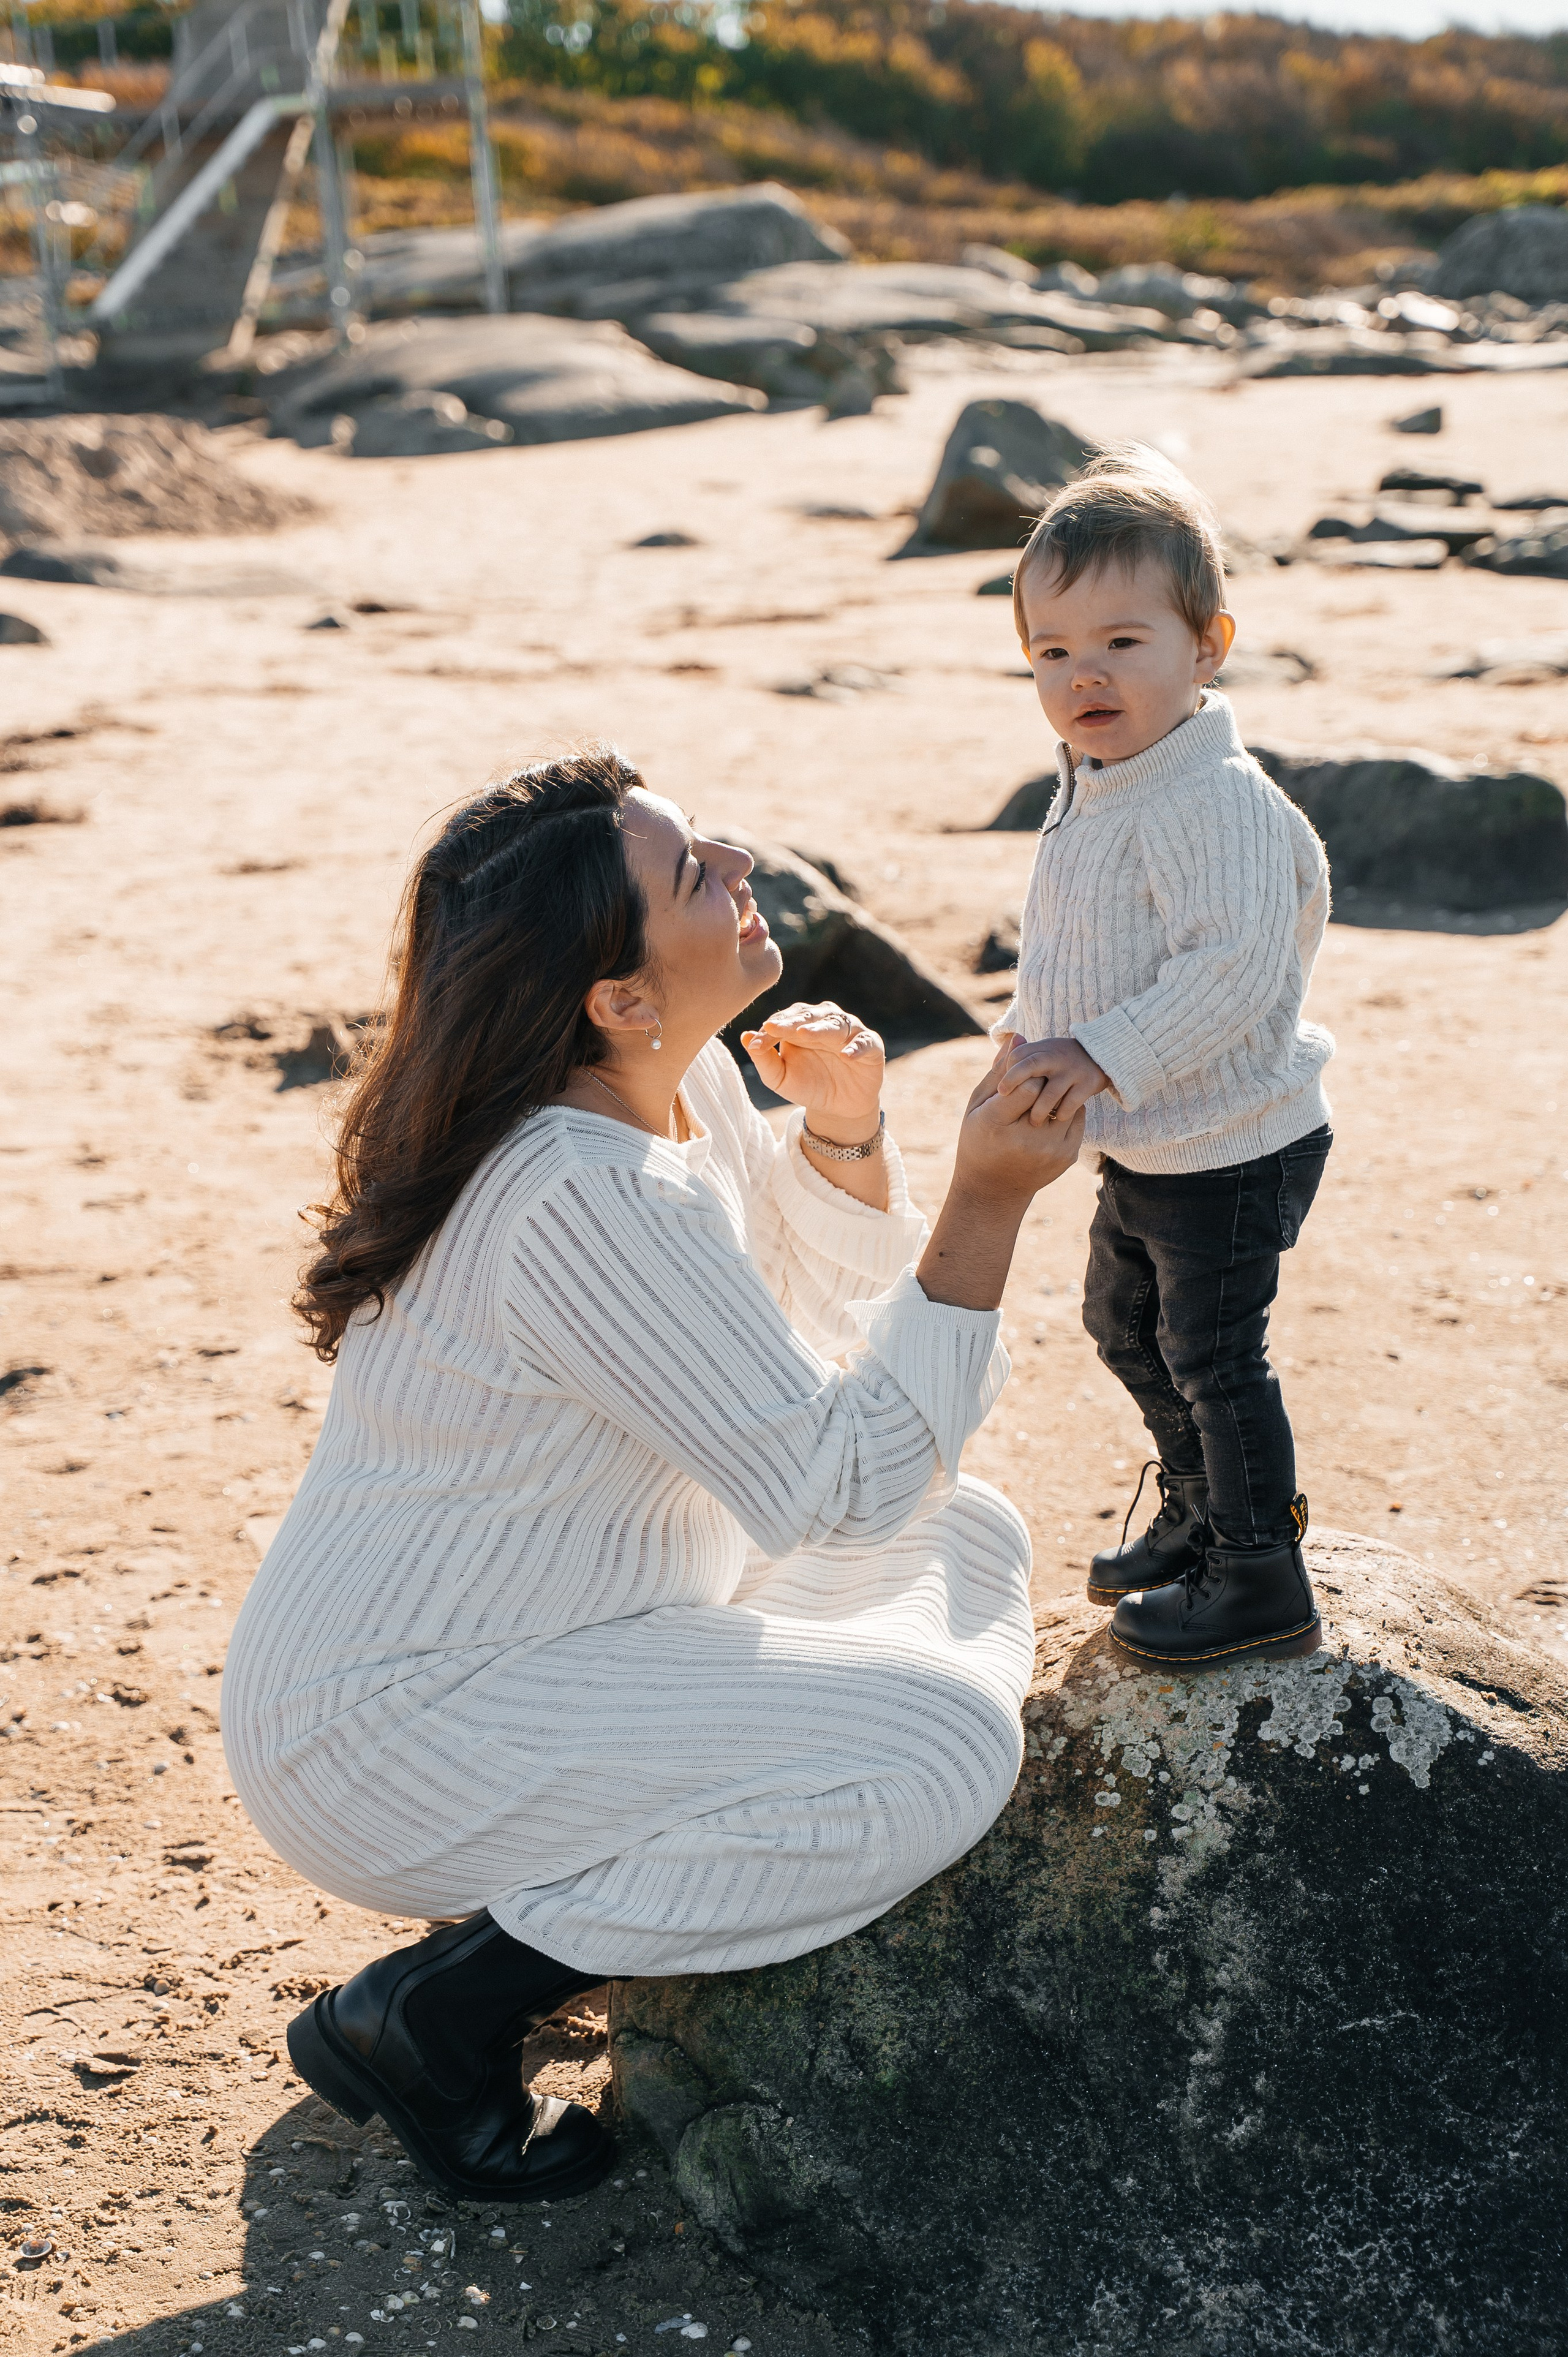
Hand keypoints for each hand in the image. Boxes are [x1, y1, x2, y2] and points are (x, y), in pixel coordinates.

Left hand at [741, 1002, 884, 1140]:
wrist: (838, 1108)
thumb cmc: (808, 1085)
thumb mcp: (781, 1078)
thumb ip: (764, 1059)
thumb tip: (744, 1036)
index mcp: (802, 1025)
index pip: (784, 1021)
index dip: (770, 1030)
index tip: (756, 1044)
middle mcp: (826, 1022)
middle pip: (808, 1016)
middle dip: (791, 1022)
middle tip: (775, 1027)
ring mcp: (850, 1032)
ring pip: (836, 1024)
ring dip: (820, 1029)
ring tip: (804, 1034)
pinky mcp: (872, 1047)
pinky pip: (866, 1043)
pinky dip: (857, 1048)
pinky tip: (846, 1056)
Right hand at [952, 1045, 1085, 1201]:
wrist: (993, 1190)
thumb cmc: (979, 1141)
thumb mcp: (977, 1106)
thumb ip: (999, 1072)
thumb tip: (1018, 1036)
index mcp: (997, 1123)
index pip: (1027, 1082)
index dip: (1024, 1076)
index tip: (1016, 1082)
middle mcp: (1028, 1140)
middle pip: (1048, 1091)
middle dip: (1041, 1085)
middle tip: (1031, 1089)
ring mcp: (1051, 1151)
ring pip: (1066, 1102)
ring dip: (1055, 1097)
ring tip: (1039, 1105)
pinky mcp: (1067, 1156)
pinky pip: (1076, 1118)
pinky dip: (1065, 1113)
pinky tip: (1048, 1120)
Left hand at [996, 1034, 1109, 1126]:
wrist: (1099, 1054)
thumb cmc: (1058, 1061)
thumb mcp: (1040, 1054)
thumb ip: (1017, 1061)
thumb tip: (996, 1069)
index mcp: (1041, 1049)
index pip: (1017, 1056)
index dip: (1007, 1072)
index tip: (1000, 1090)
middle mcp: (1055, 1057)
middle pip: (1030, 1065)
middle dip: (1014, 1081)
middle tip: (1004, 1099)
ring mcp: (1072, 1070)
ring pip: (1050, 1093)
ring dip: (1039, 1110)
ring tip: (1033, 1122)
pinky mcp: (1088, 1083)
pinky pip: (1071, 1103)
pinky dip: (1061, 1114)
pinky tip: (1055, 1120)